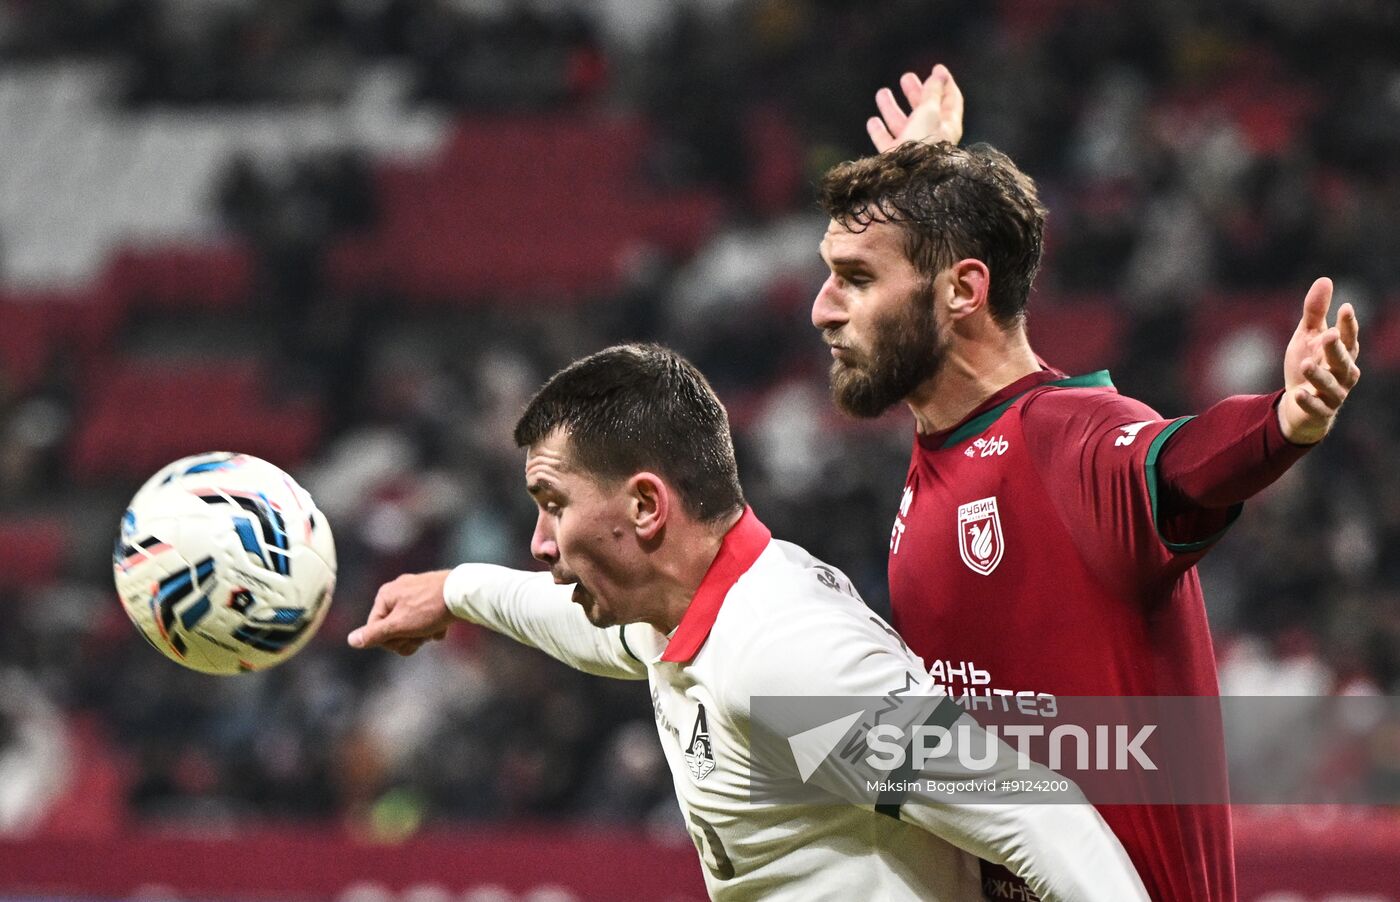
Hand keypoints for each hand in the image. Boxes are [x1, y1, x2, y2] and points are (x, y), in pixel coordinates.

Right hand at [347, 570, 455, 655]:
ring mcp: (416, 593)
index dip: (390, 642)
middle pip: (393, 628)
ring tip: (434, 630)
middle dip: (408, 638)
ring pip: (411, 626)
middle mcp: (398, 590)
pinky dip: (433, 626)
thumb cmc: (429, 609)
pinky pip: (426, 619)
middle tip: (422, 637)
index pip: (375, 629)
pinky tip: (443, 627)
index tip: (405, 641)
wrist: (464, 593)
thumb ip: (375, 634)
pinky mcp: (432, 596)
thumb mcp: (399, 625)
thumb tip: (350, 640)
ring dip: (422, 634)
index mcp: (385, 595)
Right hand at [866, 64, 963, 151]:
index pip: (950, 100)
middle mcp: (932, 136)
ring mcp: (914, 148)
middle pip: (924, 110)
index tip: (937, 68)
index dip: (944, 83)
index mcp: (947, 125)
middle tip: (906, 77)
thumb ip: (932, 93)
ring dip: (892, 108)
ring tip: (882, 92)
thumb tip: (938, 76)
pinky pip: (887, 142)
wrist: (911, 178)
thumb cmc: (925, 143)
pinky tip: (873, 121)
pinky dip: (879, 131)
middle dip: (915, 92)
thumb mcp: (930, 111)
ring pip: (902, 124)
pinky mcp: (897, 159)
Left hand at [1277, 277, 1360, 444]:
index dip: (1348, 324)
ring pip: (1331, 384)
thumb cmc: (1308, 364)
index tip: (1346, 307)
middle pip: (1342, 360)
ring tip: (1305, 364)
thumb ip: (1315, 312)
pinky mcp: (1321, 411)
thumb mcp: (1308, 336)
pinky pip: (1317, 407)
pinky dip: (1309, 401)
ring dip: (1319, 375)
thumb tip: (1325, 279)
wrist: (1298, 404)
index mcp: (1342, 353)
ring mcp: (1334, 394)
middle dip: (1336, 348)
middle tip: (1327, 334)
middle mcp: (1343, 373)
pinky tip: (1298, 393)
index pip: (1348, 337)